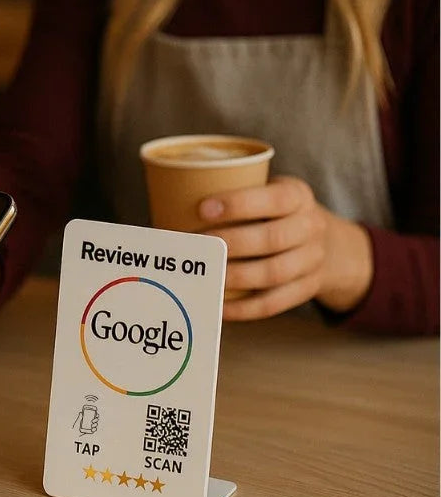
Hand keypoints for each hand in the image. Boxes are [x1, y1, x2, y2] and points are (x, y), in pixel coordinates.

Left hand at [197, 176, 373, 320]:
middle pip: (272, 239)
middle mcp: (311, 226)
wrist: (328, 241)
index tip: (202, 208)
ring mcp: (313, 260)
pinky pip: (276, 303)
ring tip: (205, 274)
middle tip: (196, 245)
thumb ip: (235, 191)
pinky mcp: (308, 288)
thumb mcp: (269, 189)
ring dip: (235, 276)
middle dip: (231, 243)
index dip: (239, 203)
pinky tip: (220, 305)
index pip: (274, 198)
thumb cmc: (276, 210)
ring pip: (274, 273)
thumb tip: (168, 202)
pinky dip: (245, 308)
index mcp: (298, 195)